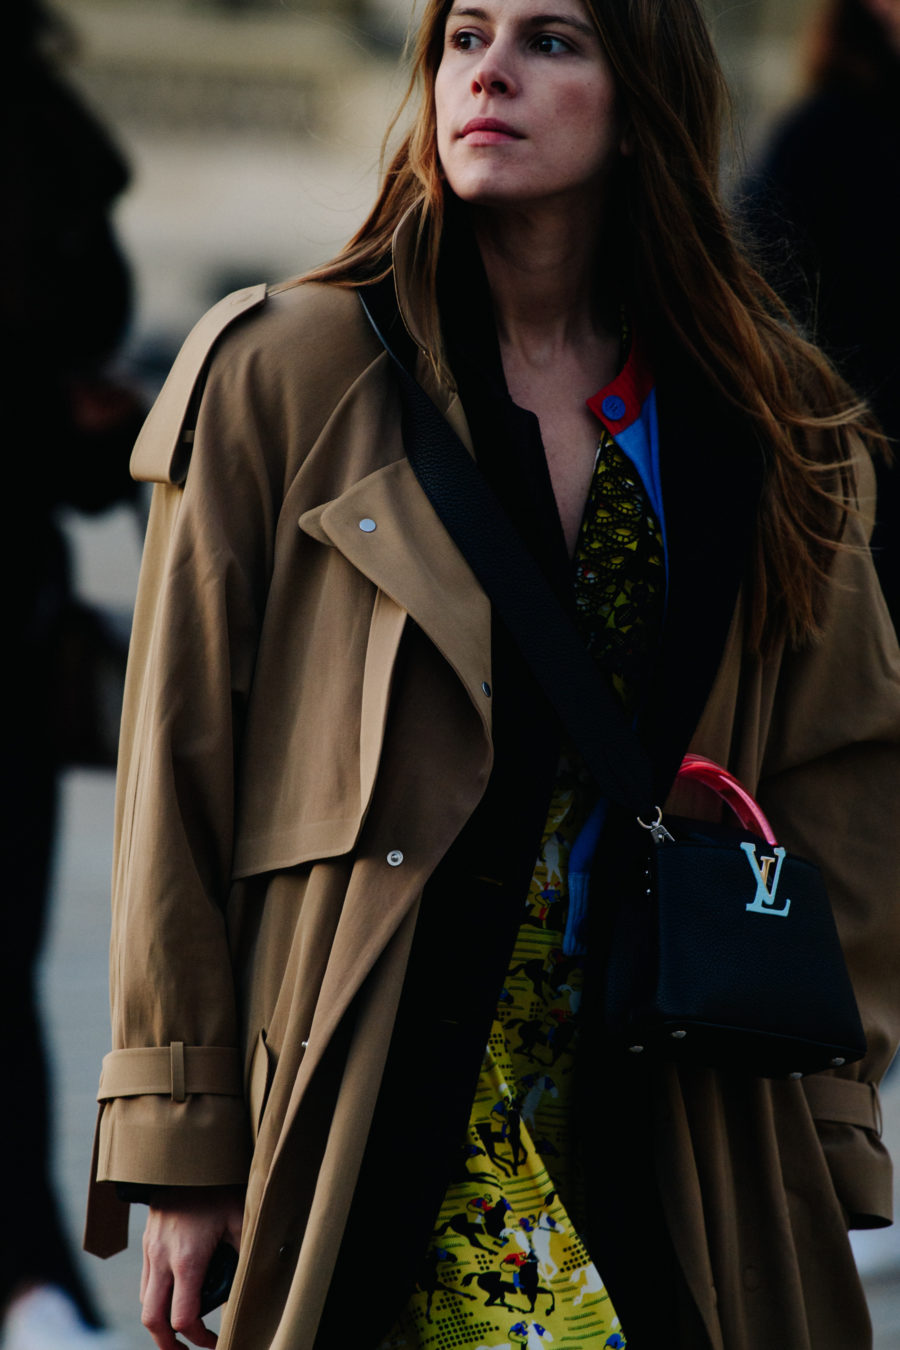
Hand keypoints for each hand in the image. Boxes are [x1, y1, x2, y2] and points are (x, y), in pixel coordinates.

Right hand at [140, 1185, 243, 1348]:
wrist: (183, 1157)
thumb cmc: (216, 1186)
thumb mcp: (240, 1217)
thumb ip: (247, 1252)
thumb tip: (258, 1280)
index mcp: (187, 1259)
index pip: (184, 1318)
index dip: (200, 1338)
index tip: (217, 1341)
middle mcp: (161, 1259)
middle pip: (152, 1319)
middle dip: (168, 1345)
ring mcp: (150, 1251)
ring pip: (145, 1302)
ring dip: (160, 1322)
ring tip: (181, 1331)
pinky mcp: (146, 1242)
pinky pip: (144, 1282)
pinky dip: (156, 1300)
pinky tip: (174, 1297)